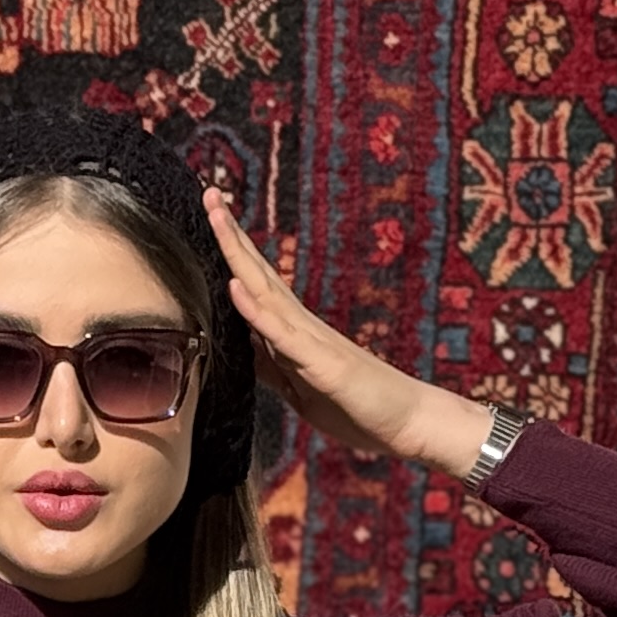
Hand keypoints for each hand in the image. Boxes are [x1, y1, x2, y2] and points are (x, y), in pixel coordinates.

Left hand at [204, 192, 494, 476]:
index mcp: (295, 331)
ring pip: (266, 290)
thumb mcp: (300, 388)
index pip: (257, 285)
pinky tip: (235, 286)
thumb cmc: (357, 407)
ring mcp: (312, 340)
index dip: (233, 252)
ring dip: (238, 255)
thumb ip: (273, 365)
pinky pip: (282, 334)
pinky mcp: (321, 363)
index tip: (213, 217)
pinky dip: (256, 310)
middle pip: (258, 273)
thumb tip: (245, 345)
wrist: (407, 423)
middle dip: (231, 235)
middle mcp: (302, 324)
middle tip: (209, 193)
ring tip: (217, 216)